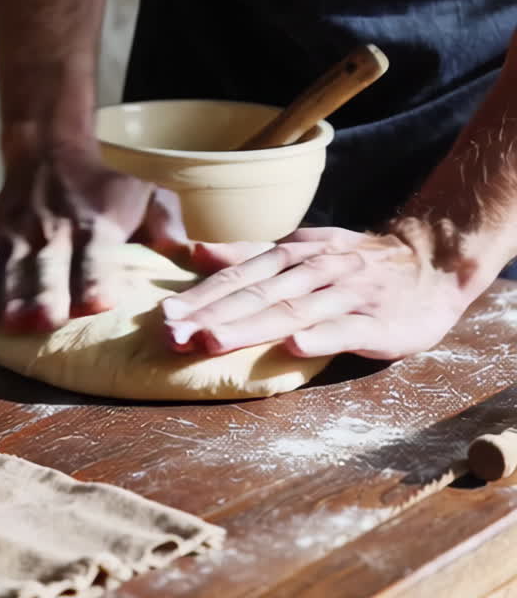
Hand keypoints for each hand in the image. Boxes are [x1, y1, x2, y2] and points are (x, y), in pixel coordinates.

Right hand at [0, 147, 187, 332]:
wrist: (48, 152)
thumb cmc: (104, 188)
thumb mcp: (145, 192)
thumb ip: (166, 220)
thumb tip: (181, 248)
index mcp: (96, 223)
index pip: (95, 254)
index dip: (95, 279)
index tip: (96, 306)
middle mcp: (55, 228)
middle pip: (50, 264)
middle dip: (48, 293)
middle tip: (47, 321)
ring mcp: (18, 233)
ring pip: (14, 268)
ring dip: (13, 296)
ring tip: (13, 324)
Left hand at [161, 219, 483, 360]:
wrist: (432, 261)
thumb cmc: (357, 262)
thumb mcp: (303, 250)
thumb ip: (250, 254)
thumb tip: (196, 252)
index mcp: (294, 254)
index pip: (241, 276)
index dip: (202, 295)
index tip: (165, 316)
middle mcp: (317, 269)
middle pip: (258, 293)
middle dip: (212, 314)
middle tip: (172, 334)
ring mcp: (348, 294)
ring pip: (294, 310)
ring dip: (251, 326)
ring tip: (211, 341)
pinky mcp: (379, 322)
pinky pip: (347, 329)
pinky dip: (320, 337)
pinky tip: (294, 347)